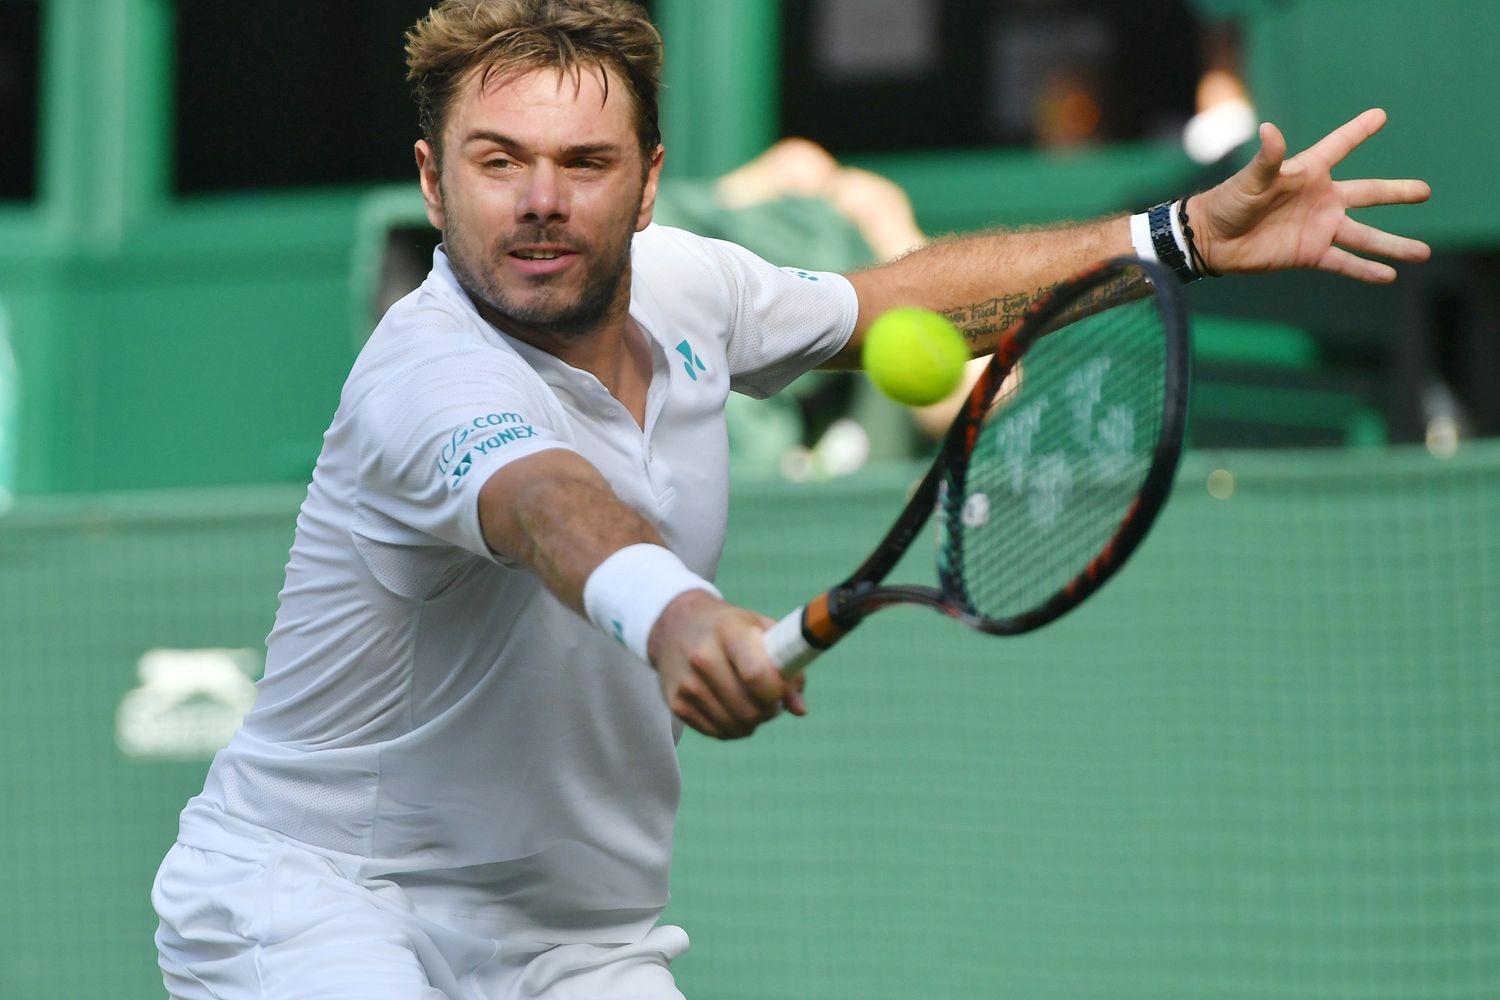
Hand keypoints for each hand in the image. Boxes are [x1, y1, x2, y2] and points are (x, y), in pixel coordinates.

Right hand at [647, 590, 807, 738]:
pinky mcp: (677, 704)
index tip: (782, 690)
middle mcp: (702, 656)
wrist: (678, 625)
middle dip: (769, 710)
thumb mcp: (762, 630)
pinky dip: (734, 727)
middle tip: (771, 699)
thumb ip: (787, 665)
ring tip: (752, 701)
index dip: (777, 691)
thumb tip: (799, 709)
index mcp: (728, 630)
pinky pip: (719, 733)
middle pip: (749, 709)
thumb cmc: (731, 629)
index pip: (757, 674)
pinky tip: (733, 707)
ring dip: (753, 721)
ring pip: (736, 726)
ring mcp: (686, 683)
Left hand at [1190, 108, 1430, 282]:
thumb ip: (1267, 158)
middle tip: (1425, 190)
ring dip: (1393, 244)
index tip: (1380, 116)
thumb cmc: (1229, 201)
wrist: (1212, 240)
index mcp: (1308, 173)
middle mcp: (1321, 199)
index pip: (1339, 147)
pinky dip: (1365, 270)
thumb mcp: (1250, 179)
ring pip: (1365, 236)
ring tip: (1423, 253)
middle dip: (1397, 193)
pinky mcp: (1310, 254)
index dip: (1358, 131)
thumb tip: (1270, 130)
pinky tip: (1389, 275)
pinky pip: (1344, 262)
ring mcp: (1319, 228)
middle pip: (1368, 194)